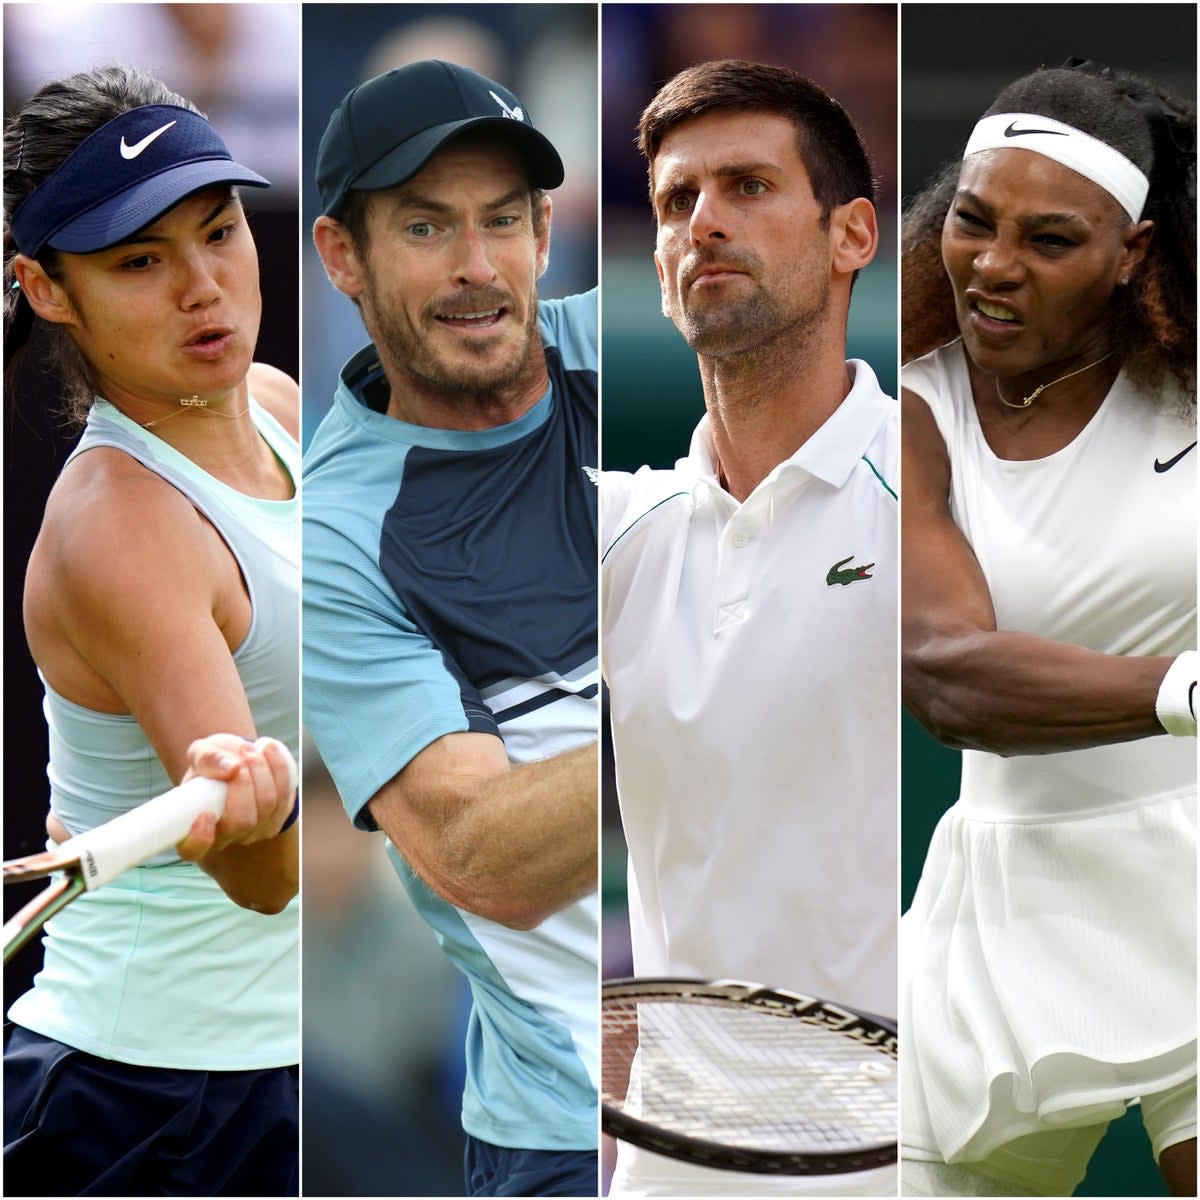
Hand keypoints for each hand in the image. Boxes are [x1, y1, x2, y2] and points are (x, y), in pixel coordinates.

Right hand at [175, 733, 296, 862]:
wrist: (236, 762)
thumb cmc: (213, 763)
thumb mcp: (201, 753)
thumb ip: (207, 758)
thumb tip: (230, 768)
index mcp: (193, 830)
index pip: (192, 850)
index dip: (199, 839)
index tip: (204, 815)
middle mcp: (224, 838)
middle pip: (241, 821)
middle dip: (244, 784)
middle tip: (238, 758)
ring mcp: (253, 833)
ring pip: (267, 805)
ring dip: (262, 770)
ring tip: (250, 748)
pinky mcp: (276, 820)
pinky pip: (286, 796)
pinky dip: (279, 768)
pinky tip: (268, 749)